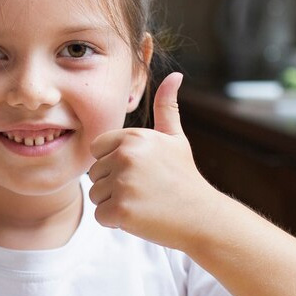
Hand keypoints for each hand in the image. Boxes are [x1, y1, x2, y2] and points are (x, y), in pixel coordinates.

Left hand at [88, 72, 220, 247]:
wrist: (202, 216)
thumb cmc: (184, 176)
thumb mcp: (175, 138)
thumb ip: (167, 107)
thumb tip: (175, 75)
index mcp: (133, 137)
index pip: (97, 149)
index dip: (113, 162)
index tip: (138, 170)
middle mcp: (126, 156)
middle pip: (94, 173)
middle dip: (113, 184)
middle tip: (143, 189)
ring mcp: (123, 184)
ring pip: (95, 195)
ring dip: (113, 202)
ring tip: (142, 202)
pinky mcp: (121, 210)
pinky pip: (100, 215)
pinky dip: (116, 220)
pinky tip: (140, 216)